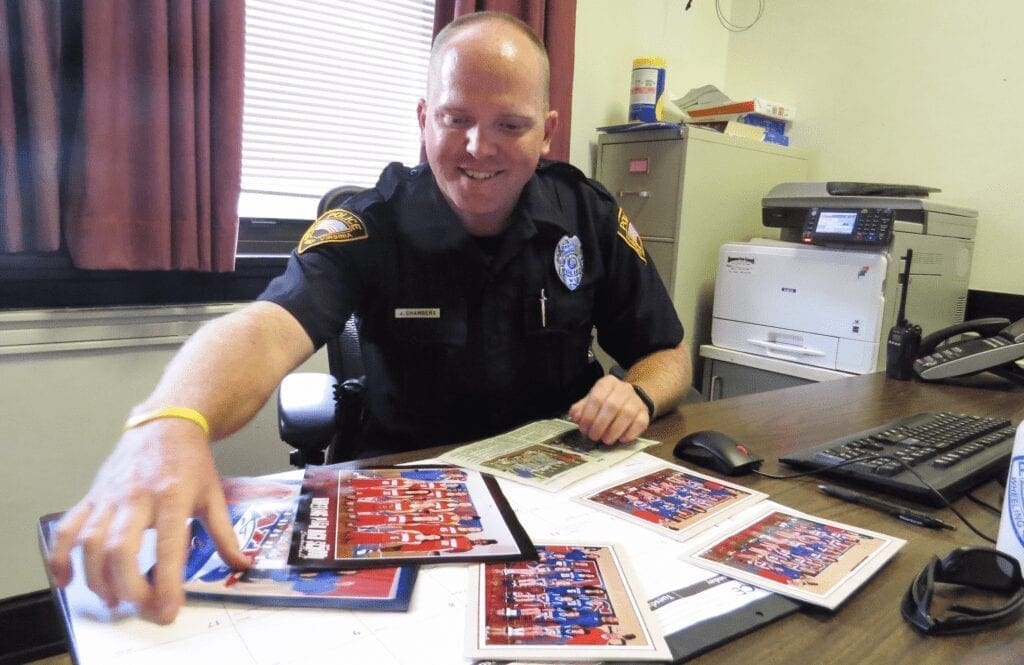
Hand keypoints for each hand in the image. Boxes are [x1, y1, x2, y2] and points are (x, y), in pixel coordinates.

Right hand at [47, 419, 247, 623]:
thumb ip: (225, 534)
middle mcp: (137, 497)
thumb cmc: (191, 462)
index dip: (165, 582)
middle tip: (139, 607)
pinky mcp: (92, 496)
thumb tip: (241, 564)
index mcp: (173, 497)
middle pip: (120, 550)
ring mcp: (110, 496)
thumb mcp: (214, 495)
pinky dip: (61, 556)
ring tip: (113, 599)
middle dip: (127, 586)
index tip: (167, 610)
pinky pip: (68, 528)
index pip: (167, 547)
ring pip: (90, 543)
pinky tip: (67, 579)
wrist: (166, 423)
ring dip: (97, 578)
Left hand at [568, 374, 648, 444]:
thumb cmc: (607, 402)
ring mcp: (636, 400)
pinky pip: (639, 423)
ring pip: (627, 414)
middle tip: (593, 436)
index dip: (589, 415)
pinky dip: (629, 433)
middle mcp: (623, 389)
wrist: (630, 400)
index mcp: (607, 383)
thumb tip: (576, 417)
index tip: (584, 428)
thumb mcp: (591, 401)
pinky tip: (621, 439)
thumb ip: (581, 409)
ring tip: (605, 440)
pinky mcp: (645, 413)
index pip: (597, 397)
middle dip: (600, 425)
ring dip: (613, 431)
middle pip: (612, 406)